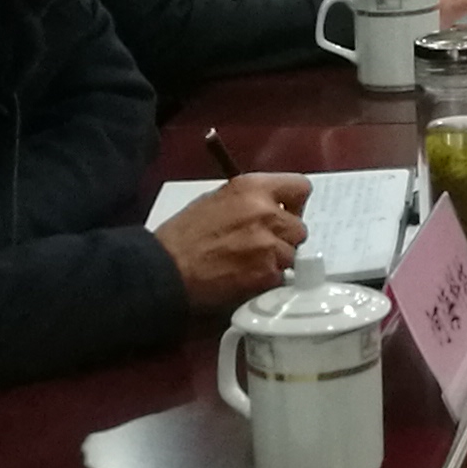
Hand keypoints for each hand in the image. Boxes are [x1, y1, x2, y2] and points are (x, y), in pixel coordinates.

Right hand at [154, 173, 307, 309]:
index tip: (287, 212)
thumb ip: (250, 200)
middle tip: (262, 245)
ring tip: (249, 264)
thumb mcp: (215, 200)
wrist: (166, 270)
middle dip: (284, 237)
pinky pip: (281, 276)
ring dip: (277, 261)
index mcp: (253, 188)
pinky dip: (268, 280)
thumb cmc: (182, 236)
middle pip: (300, 227)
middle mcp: (266, 212)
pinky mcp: (267, 273)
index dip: (295, 202)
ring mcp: (269, 244)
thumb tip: (271, 206)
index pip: (301, 187)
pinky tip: (246, 278)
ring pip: (292, 254)